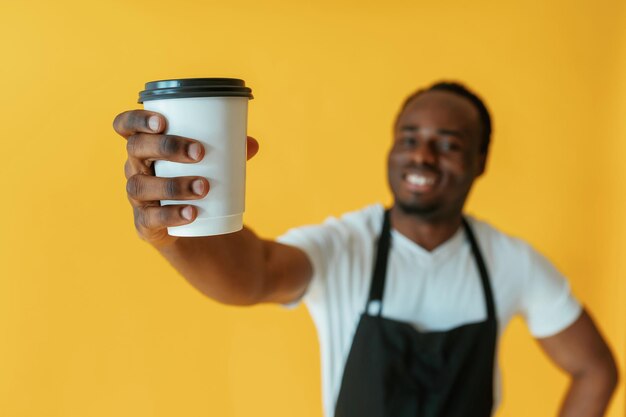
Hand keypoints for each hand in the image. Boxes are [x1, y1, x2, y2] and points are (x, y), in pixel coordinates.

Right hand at [113, 110, 259, 247]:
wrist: (192, 225)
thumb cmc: (194, 179)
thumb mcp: (209, 164)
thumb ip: (228, 152)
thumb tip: (251, 144)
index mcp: (145, 146)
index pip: (126, 126)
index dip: (136, 120)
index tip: (161, 121)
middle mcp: (134, 167)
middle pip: (136, 149)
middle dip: (167, 147)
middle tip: (199, 152)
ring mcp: (136, 196)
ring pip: (140, 185)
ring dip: (174, 184)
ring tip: (204, 187)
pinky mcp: (144, 223)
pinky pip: (150, 218)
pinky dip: (172, 215)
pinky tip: (192, 213)